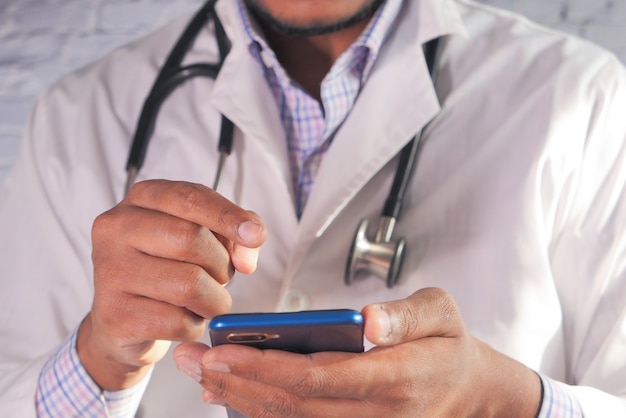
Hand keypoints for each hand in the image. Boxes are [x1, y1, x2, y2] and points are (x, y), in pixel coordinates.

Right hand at [78, 180, 265, 389]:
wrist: (121, 321)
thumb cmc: (168, 270)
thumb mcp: (203, 239)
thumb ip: (234, 235)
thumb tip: (246, 260)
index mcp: (143, 198)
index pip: (190, 197)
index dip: (228, 216)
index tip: (256, 236)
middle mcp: (117, 228)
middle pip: (191, 239)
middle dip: (221, 265)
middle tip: (220, 278)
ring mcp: (111, 271)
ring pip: (189, 284)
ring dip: (214, 300)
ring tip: (206, 302)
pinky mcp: (115, 315)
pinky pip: (178, 322)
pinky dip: (194, 325)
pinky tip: (184, 321)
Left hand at [173, 288, 541, 416]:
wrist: (468, 393)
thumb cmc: (450, 346)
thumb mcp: (442, 315)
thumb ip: (405, 317)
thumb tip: (367, 320)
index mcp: (397, 378)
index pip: (321, 376)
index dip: (267, 366)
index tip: (223, 349)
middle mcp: (375, 413)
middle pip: (294, 404)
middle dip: (237, 382)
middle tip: (192, 359)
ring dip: (240, 399)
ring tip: (200, 375)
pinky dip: (261, 413)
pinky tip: (230, 395)